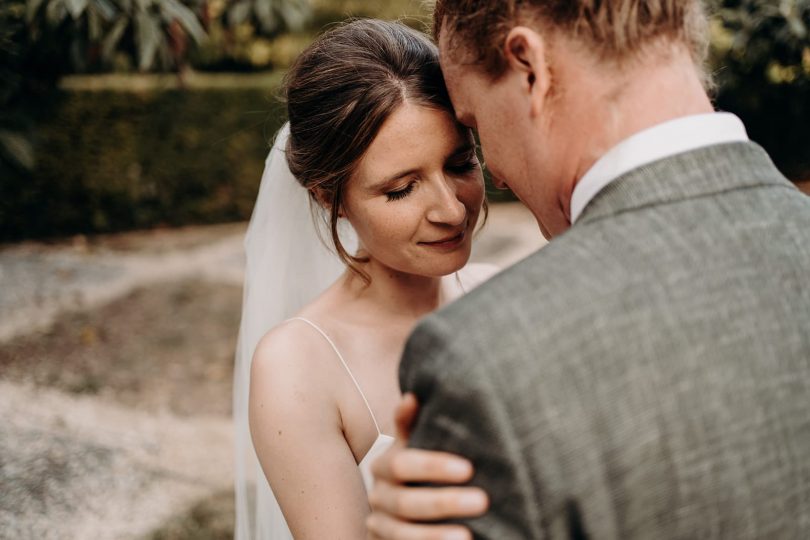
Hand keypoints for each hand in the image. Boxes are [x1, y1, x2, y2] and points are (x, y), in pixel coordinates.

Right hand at [367, 393, 488, 539]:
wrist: (398, 515)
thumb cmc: (415, 473)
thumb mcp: (412, 447)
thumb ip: (410, 425)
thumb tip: (413, 396)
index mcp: (384, 467)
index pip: (403, 464)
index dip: (433, 466)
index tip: (468, 469)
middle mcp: (378, 497)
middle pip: (406, 502)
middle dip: (444, 502)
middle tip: (482, 501)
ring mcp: (380, 527)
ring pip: (402, 535)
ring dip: (435, 536)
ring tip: (468, 536)